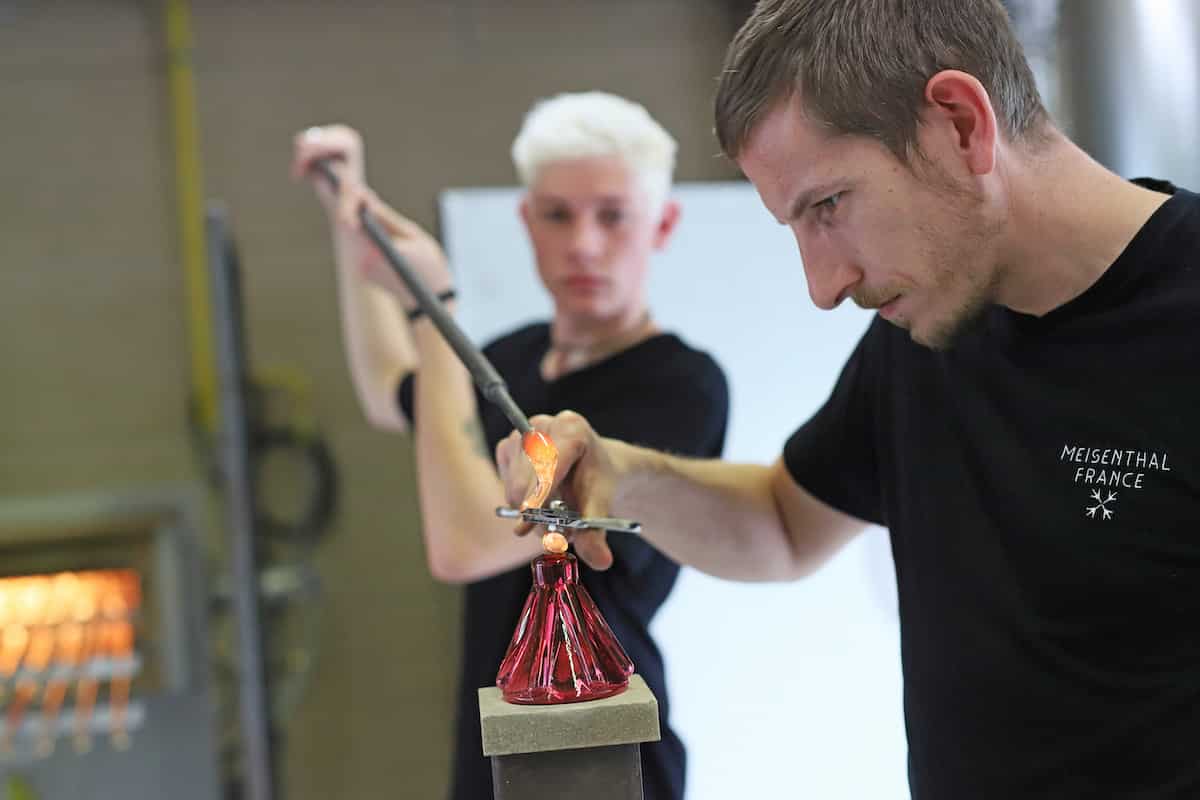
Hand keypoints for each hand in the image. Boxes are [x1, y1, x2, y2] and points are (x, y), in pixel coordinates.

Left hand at [291, 124, 452, 306]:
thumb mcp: (414, 236)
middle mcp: (364, 262)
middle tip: (352, 186)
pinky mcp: (364, 273)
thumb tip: (366, 199)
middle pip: (351, 225)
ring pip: (357, 235)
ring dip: (361, 219)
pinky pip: (363, 246)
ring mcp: (362, 270)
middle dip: (353, 206)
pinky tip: (370, 222)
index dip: (348, 200)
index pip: (353, 218)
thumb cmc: (429, 268)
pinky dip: (367, 234)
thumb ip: (387, 218)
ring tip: (362, 200)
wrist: (432, 305)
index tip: (350, 186)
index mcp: (377, 251)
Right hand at [496, 411, 617, 570]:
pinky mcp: (507, 447)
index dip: (537, 494)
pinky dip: (520, 502)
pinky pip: (505, 485)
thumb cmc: (598, 483)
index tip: (526, 523)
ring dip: (529, 511)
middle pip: (526, 476)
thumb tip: (600, 561)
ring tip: (552, 516)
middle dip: (535, 512)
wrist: (593, 469)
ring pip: (513, 485)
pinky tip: (539, 500)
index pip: (549, 463)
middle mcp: (543, 425)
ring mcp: (521, 434)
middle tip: (551, 535)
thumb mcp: (601, 507)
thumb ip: (596, 534)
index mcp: (572, 428)